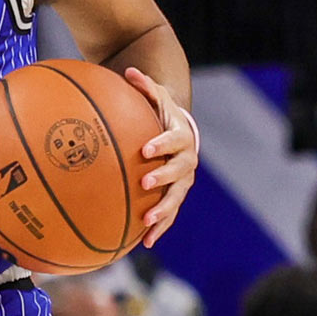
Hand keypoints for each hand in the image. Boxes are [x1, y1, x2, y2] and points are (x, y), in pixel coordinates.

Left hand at [124, 67, 197, 247]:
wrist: (181, 131)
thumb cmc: (162, 112)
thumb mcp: (156, 97)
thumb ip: (145, 86)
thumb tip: (129, 73)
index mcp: (182, 136)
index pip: (173, 140)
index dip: (161, 144)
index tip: (145, 148)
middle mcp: (187, 160)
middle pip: (179, 171)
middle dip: (164, 177)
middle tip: (146, 182)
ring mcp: (183, 181)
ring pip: (176, 197)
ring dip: (163, 210)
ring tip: (147, 221)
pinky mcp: (175, 195)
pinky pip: (169, 213)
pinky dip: (158, 228)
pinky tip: (144, 242)